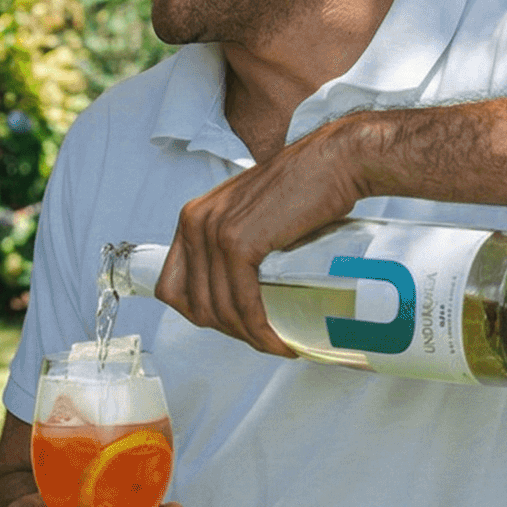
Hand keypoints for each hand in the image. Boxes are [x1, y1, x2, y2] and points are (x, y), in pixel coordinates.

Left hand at [156, 118, 370, 354]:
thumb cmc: (304, 189)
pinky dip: (261, 329)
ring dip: (248, 336)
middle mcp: (194, 223)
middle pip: (194, 304)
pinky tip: (279, 341)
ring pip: (220, 309)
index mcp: (192, 218)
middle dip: (228, 330)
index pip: (172, 286)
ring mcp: (213, 232)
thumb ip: (234, 245)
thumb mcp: (251, 216)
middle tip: (260, 337)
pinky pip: (243, 303)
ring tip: (275, 344)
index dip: (200, 314)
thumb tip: (236, 295)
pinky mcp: (239, 243)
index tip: (232, 325)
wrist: (334, 162)